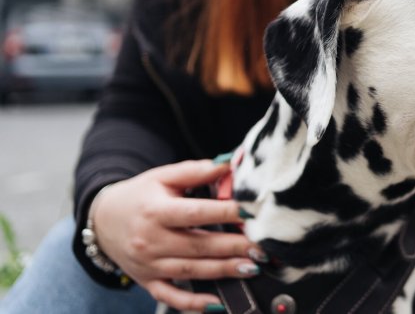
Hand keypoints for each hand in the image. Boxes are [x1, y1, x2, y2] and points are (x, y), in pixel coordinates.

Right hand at [92, 159, 265, 311]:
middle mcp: (151, 240)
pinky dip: (193, 303)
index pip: (196, 212)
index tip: (252, 213)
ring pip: (191, 271)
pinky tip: (218, 303)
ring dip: (224, 271)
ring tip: (253, 268)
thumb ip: (197, 170)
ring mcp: (149, 264)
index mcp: (155, 211)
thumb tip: (230, 164)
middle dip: (233, 247)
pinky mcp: (148, 282)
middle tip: (262, 247)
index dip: (225, 212)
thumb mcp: (163, 176)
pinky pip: (171, 297)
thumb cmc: (140, 195)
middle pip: (198, 245)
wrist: (103, 220)